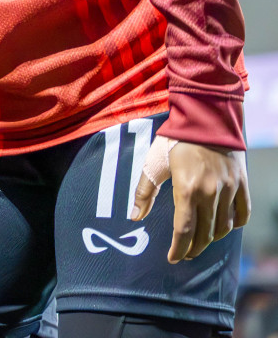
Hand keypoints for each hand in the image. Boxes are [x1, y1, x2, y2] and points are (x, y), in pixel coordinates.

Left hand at [130, 135, 249, 261]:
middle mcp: (211, 193)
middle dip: (194, 247)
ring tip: (201, 242)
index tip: (173, 258)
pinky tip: (224, 228)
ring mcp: (229, 189)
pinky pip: (242, 213)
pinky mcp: (241, 183)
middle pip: (205, 233)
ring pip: (224, 226)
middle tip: (185, 253)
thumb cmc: (175, 140)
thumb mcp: (153, 163)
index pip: (184, 230)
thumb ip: (144, 191)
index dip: (179, 248)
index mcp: (187, 189)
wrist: (205, 118)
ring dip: (212, 239)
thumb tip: (135, 216)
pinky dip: (234, 225)